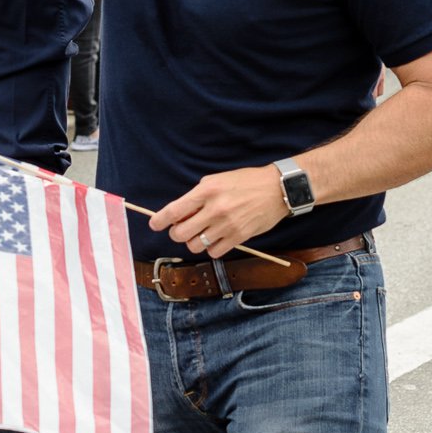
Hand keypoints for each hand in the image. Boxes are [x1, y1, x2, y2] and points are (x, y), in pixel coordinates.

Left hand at [150, 165, 287, 258]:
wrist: (277, 189)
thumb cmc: (246, 182)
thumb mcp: (218, 180)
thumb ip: (197, 196)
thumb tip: (179, 214)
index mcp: (207, 190)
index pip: (174, 210)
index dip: (160, 220)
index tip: (154, 225)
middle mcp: (215, 209)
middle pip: (181, 233)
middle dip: (177, 233)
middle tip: (181, 229)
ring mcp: (227, 225)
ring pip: (196, 246)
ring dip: (194, 242)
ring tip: (201, 233)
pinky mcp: (239, 237)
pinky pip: (214, 252)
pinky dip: (211, 249)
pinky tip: (216, 239)